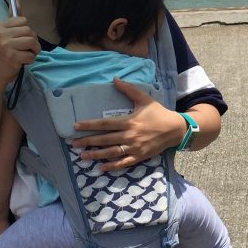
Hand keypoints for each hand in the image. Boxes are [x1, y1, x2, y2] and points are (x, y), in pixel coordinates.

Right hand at [0, 16, 39, 85]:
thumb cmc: (4, 52)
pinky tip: (22, 61)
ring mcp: (5, 45)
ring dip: (33, 50)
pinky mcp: (11, 56)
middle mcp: (1, 34)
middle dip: (32, 40)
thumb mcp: (6, 34)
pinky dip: (30, 59)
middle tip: (25, 48)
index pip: (23, 20)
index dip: (26, 31)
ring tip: (26, 54)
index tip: (19, 38)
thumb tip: (16, 0)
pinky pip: (31, 55)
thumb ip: (13, 19)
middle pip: (29, 30)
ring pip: (32, 41)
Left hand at [70, 79, 185, 171]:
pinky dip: (112, 166)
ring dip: (95, 155)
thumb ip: (128, 89)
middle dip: (87, 141)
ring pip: (111, 152)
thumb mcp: (144, 99)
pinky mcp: (138, 156)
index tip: (76, 126)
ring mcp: (133, 148)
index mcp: (128, 121)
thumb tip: (114, 79)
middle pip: (104, 139)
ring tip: (82, 156)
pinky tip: (101, 168)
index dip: (89, 125)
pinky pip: (123, 163)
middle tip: (73, 144)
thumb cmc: (158, 113)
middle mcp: (129, 136)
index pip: (104, 123)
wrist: (174, 129)